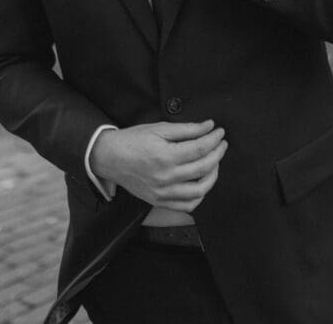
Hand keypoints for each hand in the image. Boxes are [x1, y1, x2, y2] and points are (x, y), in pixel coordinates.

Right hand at [89, 120, 227, 211]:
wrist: (110, 158)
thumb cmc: (133, 140)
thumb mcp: (158, 128)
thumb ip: (186, 129)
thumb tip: (209, 126)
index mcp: (165, 156)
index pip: (200, 148)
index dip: (214, 139)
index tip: (220, 132)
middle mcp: (166, 177)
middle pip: (203, 168)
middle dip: (218, 154)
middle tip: (222, 144)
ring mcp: (163, 193)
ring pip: (199, 190)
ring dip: (213, 176)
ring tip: (215, 162)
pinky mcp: (160, 201)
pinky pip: (187, 205)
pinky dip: (199, 196)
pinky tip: (202, 183)